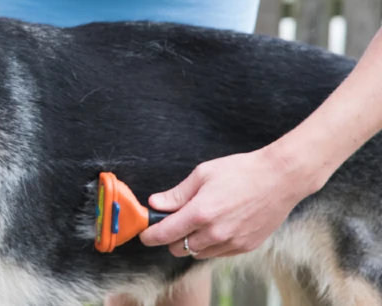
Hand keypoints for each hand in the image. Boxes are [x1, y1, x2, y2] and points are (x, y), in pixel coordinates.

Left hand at [139, 148, 318, 258]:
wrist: (279, 179)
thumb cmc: (241, 171)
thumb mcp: (203, 174)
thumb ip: (177, 194)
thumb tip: (155, 203)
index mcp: (200, 213)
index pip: (165, 234)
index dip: (150, 236)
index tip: (145, 234)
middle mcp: (215, 232)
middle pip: (179, 248)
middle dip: (171, 238)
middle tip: (175, 222)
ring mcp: (231, 242)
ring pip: (198, 253)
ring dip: (191, 242)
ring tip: (198, 222)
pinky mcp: (245, 247)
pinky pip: (218, 253)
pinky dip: (210, 245)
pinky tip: (216, 226)